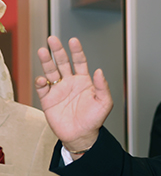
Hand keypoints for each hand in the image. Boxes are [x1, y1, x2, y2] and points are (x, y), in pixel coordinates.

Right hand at [35, 36, 112, 152]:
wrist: (82, 135)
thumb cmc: (94, 119)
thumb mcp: (104, 103)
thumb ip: (102, 87)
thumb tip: (99, 72)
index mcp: (84, 81)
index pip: (79, 62)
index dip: (76, 51)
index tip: (73, 41)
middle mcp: (70, 82)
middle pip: (62, 62)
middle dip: (58, 51)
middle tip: (53, 40)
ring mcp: (58, 90)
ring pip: (50, 72)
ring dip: (46, 62)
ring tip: (42, 51)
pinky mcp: (48, 100)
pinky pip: (42, 88)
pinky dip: (41, 82)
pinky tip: (43, 79)